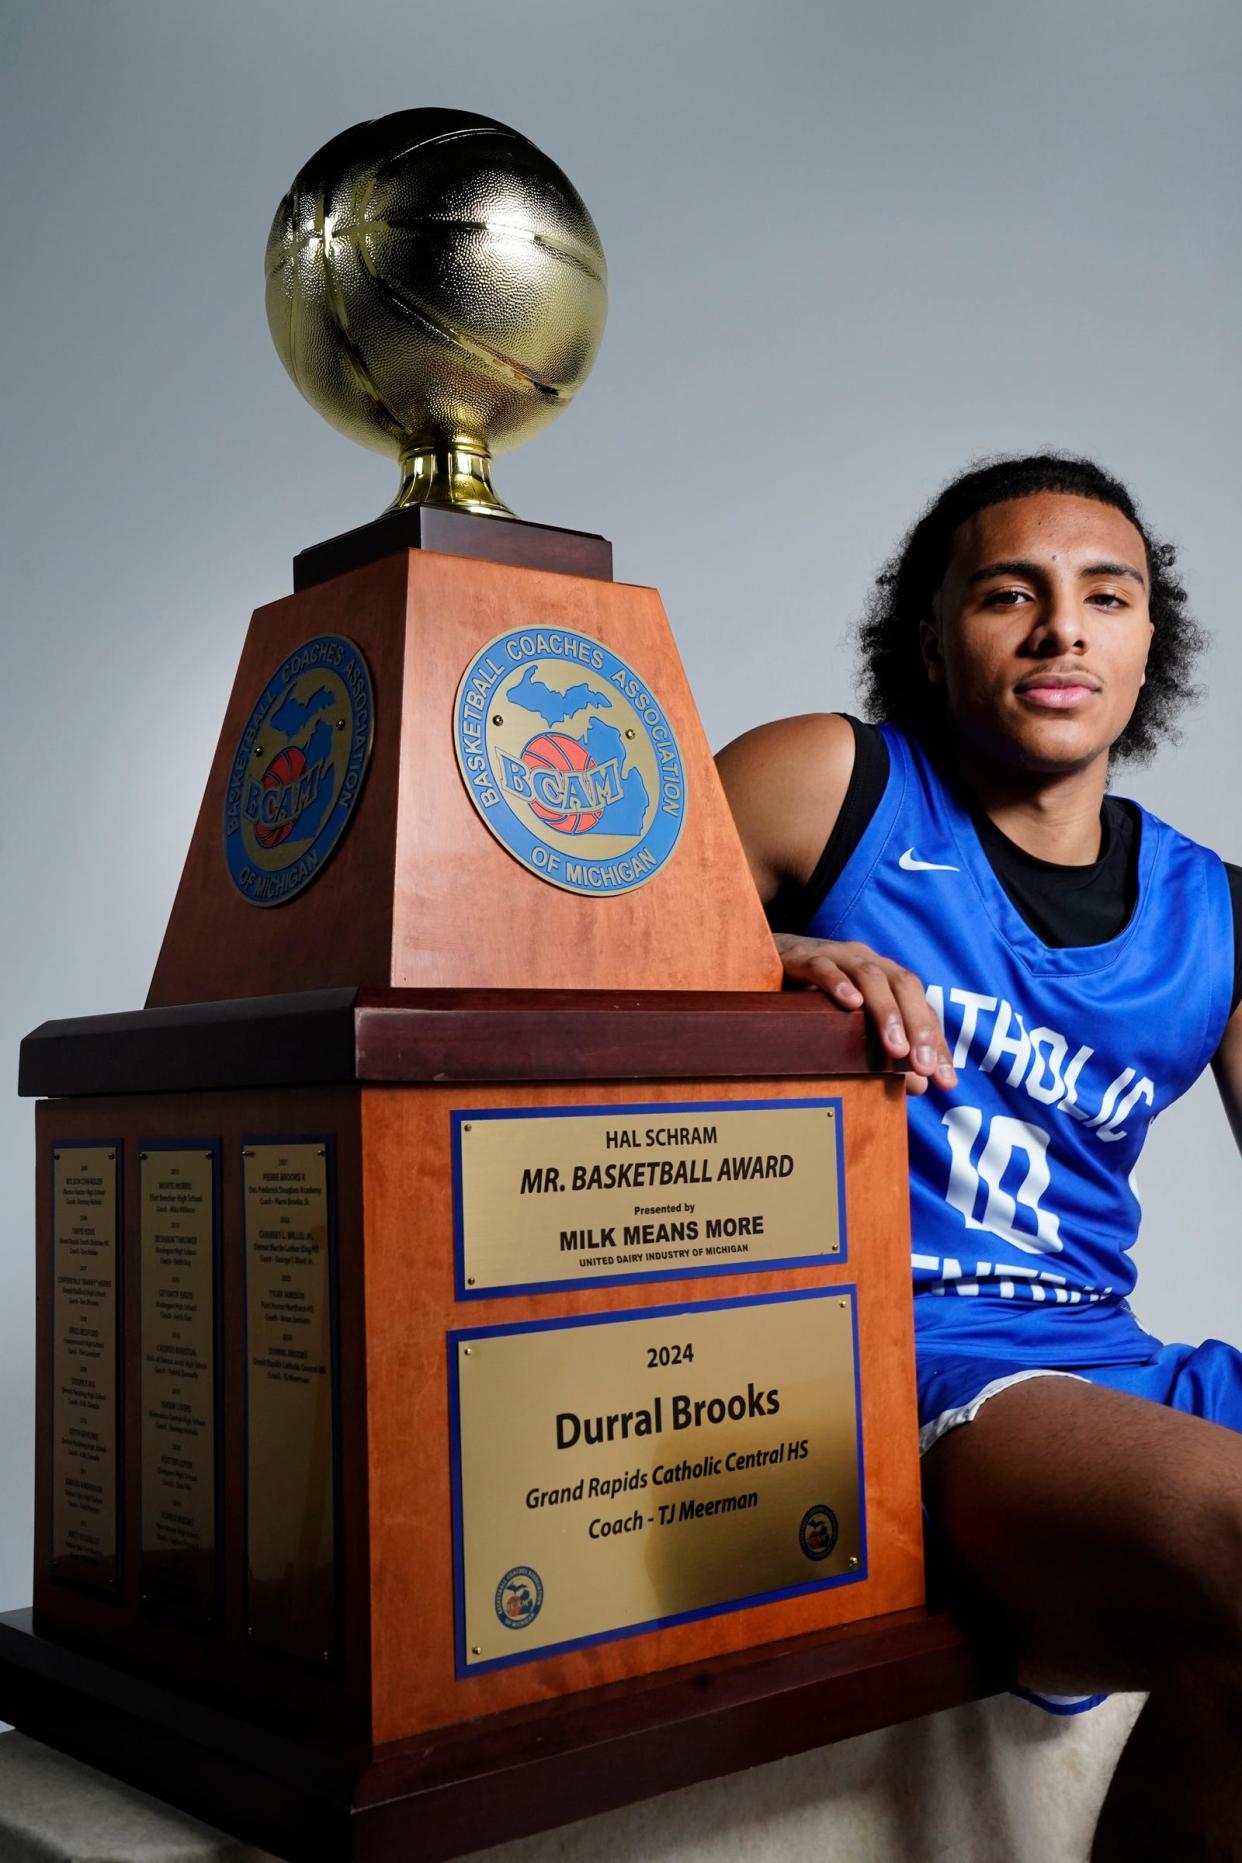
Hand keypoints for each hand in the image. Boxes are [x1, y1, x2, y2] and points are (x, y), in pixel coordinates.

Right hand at [774, 932, 957, 1095]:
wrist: (771, 959)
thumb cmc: (819, 999)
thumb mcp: (855, 1029)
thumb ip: (886, 1053)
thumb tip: (920, 1085)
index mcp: (886, 978)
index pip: (922, 1008)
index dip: (936, 1044)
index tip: (945, 1081)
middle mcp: (868, 961)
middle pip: (904, 986)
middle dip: (918, 1028)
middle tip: (924, 1066)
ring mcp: (837, 956)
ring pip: (870, 976)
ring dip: (886, 1012)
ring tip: (894, 1048)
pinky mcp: (804, 956)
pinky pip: (824, 966)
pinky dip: (838, 983)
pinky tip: (850, 1004)